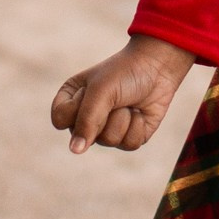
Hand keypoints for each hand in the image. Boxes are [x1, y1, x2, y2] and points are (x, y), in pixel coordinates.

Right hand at [51, 34, 194, 156]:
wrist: (158, 67)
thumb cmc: (125, 73)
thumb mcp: (101, 90)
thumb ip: (86, 119)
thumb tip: (76, 151)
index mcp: (71, 100)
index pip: (60, 120)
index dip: (77, 108)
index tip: (92, 89)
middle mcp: (86, 118)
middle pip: (84, 135)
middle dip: (104, 113)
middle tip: (114, 95)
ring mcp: (106, 130)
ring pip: (109, 140)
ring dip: (124, 118)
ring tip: (129, 102)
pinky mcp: (128, 138)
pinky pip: (129, 144)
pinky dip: (138, 126)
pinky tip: (140, 111)